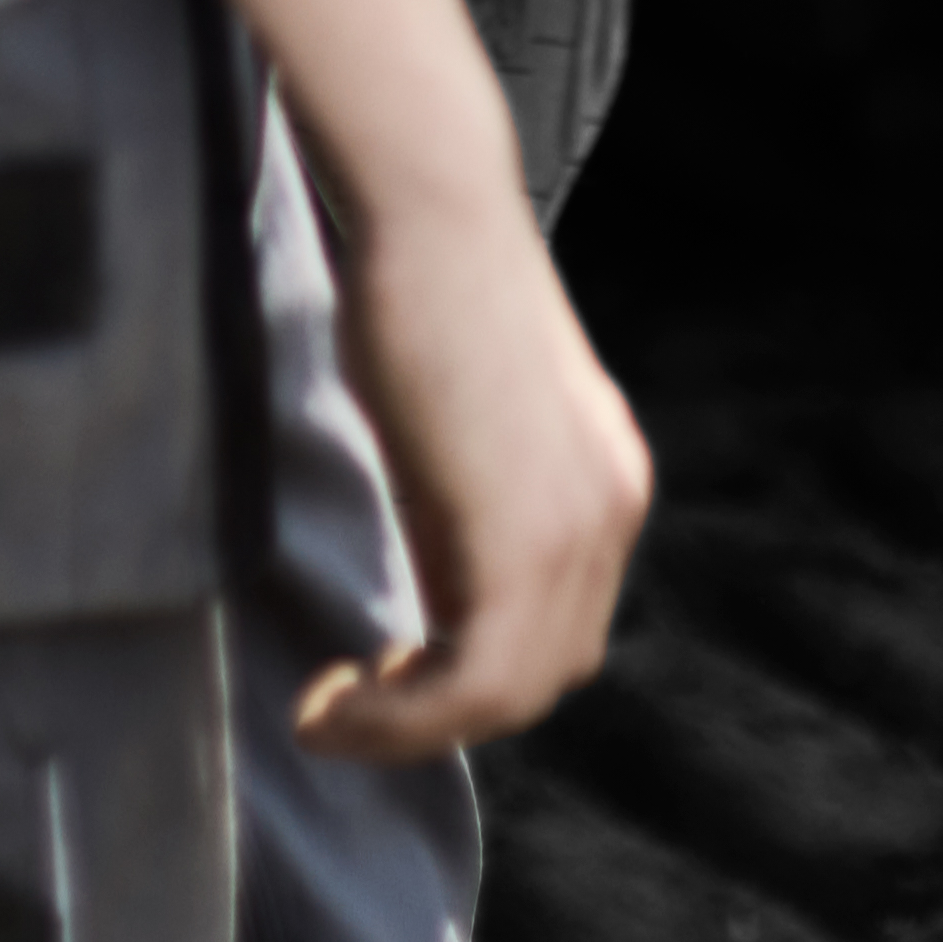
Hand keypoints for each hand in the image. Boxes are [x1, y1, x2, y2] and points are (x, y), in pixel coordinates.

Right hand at [288, 173, 652, 761]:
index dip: (471, 671)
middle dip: (441, 710)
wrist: (433, 215)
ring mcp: (580, 532)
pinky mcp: (524, 544)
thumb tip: (434, 560)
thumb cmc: (422, 285)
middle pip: (544, 672)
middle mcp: (613, 511)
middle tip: (347, 706)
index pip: (558, 624)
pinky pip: (474, 685)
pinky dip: (398, 718)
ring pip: (509, 694)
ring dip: (408, 726)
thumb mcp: (467, 412)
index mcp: (607, 479)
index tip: (381, 672)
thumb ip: (476, 490)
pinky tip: (332, 701)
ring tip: (328, 714)